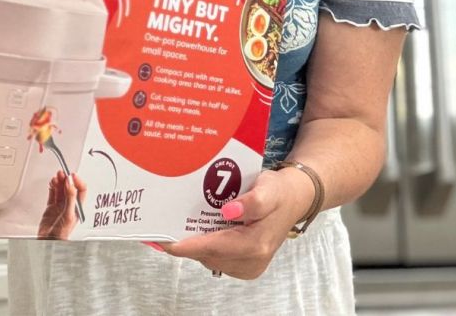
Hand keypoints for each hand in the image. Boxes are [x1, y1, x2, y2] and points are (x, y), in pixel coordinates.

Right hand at [37, 170, 86, 239]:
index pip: (81, 190)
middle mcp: (69, 205)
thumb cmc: (61, 234)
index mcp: (77, 207)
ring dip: (59, 182)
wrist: (49, 241)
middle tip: (63, 173)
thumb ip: (70, 198)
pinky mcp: (51, 207)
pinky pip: (52, 194)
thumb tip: (71, 184)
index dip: (77, 181)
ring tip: (57, 175)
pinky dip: (52, 187)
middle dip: (66, 179)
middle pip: (70, 188)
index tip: (72, 175)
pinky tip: (52, 182)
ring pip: (61, 189)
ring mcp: (60, 206)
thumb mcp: (68, 214)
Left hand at [161, 169, 312, 278]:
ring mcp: (248, 266)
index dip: (184, 246)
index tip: (161, 240)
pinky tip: (197, 229)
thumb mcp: (268, 188)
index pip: (212, 248)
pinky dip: (204, 245)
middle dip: (184, 241)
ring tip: (176, 223)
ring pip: (208, 258)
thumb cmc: (278, 192)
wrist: (293, 200)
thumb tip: (229, 211)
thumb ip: (252, 201)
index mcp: (256, 244)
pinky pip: (215, 258)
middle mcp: (252, 260)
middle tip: (162, 224)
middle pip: (206, 254)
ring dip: (193, 243)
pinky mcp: (245, 265)